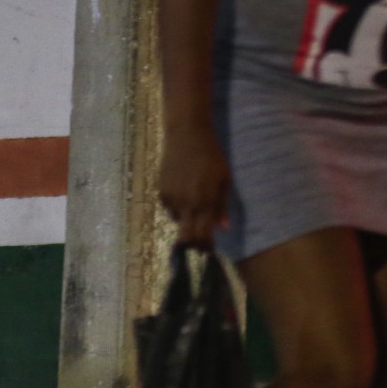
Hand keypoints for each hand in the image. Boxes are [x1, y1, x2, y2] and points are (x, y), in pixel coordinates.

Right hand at [159, 125, 230, 248]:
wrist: (186, 136)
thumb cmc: (212, 156)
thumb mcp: (225, 179)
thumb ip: (222, 205)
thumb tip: (222, 228)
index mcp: (204, 201)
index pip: (202, 235)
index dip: (206, 246)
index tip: (210, 251)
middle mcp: (185, 203)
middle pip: (186, 237)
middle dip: (195, 243)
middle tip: (203, 243)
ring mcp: (171, 198)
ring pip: (179, 222)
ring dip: (189, 222)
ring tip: (198, 208)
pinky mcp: (161, 192)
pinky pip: (171, 210)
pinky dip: (180, 210)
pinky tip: (188, 196)